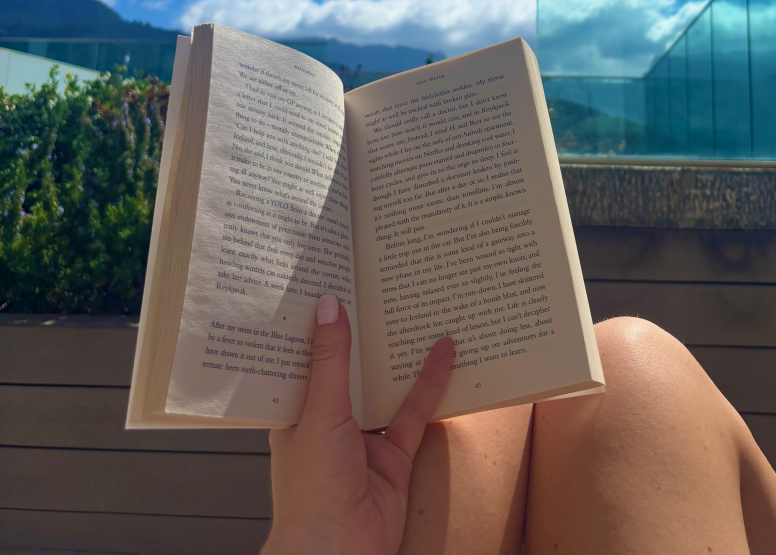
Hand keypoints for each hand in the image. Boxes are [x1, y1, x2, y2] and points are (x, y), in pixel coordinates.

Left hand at [262, 295, 453, 554]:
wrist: (339, 551)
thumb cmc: (311, 490)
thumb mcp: (319, 412)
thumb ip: (331, 360)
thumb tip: (329, 306)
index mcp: (294, 412)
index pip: (303, 358)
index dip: (314, 324)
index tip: (326, 284)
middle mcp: (326, 422)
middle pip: (347, 369)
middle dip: (361, 334)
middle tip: (374, 284)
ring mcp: (361, 438)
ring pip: (383, 386)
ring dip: (397, 355)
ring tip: (413, 308)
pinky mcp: (393, 455)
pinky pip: (413, 412)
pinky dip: (430, 383)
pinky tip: (444, 353)